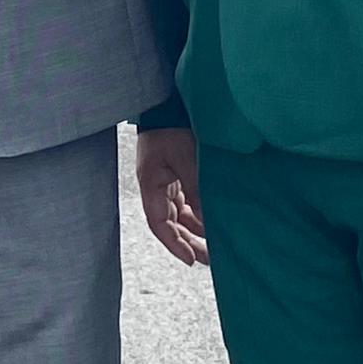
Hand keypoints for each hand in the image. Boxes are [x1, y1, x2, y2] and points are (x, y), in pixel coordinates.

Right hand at [135, 125, 205, 266]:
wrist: (169, 103)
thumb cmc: (172, 127)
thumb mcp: (185, 159)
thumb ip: (196, 190)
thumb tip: (206, 221)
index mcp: (151, 185)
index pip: (159, 224)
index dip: (174, 244)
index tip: (190, 259)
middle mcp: (156, 188)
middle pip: (170, 224)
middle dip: (187, 243)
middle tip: (206, 260)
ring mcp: (165, 182)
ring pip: (179, 215)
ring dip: (193, 230)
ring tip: (212, 246)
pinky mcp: (176, 175)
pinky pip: (185, 202)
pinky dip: (196, 214)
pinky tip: (210, 222)